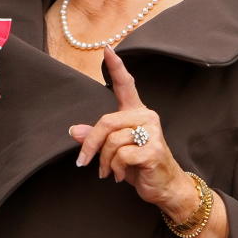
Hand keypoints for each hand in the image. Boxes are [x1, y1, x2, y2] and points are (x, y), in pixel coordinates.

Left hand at [69, 46, 195, 216]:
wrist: (164, 187)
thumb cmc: (139, 165)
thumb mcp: (113, 151)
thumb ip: (96, 137)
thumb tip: (73, 131)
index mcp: (136, 112)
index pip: (126, 85)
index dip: (116, 67)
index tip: (107, 49)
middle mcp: (146, 117)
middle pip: (106, 122)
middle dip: (91, 144)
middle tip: (83, 162)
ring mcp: (152, 132)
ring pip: (112, 140)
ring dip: (104, 161)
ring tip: (109, 171)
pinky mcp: (153, 150)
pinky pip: (122, 155)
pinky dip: (116, 168)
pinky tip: (121, 175)